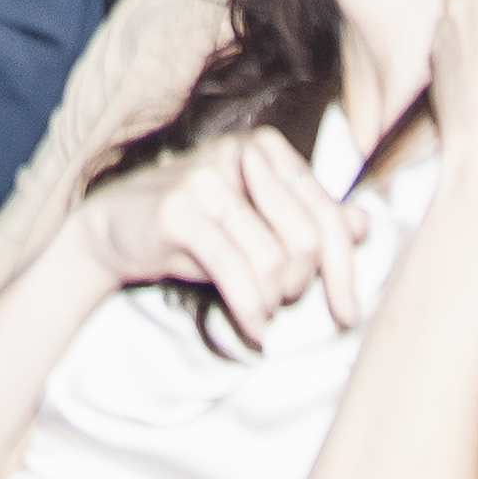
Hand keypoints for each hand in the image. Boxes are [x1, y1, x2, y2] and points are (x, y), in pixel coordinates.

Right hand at [66, 122, 370, 349]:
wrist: (114, 228)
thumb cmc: (194, 226)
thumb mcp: (255, 220)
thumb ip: (307, 218)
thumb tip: (363, 224)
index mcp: (267, 149)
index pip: (326, 213)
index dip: (345, 270)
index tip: (346, 313)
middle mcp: (240, 153)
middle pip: (306, 237)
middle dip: (301, 285)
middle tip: (282, 304)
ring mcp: (207, 179)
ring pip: (274, 260)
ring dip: (272, 302)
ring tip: (258, 311)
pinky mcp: (179, 210)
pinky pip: (237, 273)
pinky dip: (251, 311)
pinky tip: (251, 330)